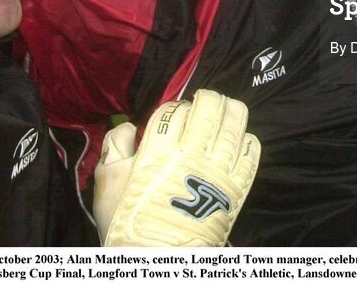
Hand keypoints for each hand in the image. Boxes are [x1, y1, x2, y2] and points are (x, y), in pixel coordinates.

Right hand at [93, 90, 260, 246]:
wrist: (159, 258)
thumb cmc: (129, 221)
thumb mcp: (106, 182)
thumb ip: (115, 147)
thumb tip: (130, 126)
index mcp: (158, 149)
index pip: (173, 112)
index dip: (176, 106)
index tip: (178, 110)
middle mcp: (190, 153)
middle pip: (208, 110)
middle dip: (209, 98)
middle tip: (208, 98)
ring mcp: (217, 169)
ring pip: (233, 125)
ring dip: (233, 110)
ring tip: (230, 106)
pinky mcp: (236, 187)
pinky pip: (250, 154)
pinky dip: (248, 140)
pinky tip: (243, 137)